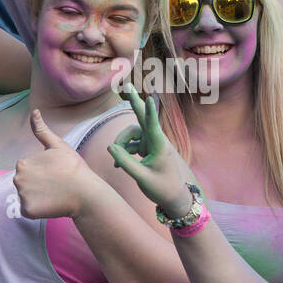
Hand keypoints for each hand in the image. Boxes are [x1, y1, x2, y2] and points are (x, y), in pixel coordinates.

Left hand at [13, 109, 101, 218]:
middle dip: (37, 184)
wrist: (85, 193)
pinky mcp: (27, 211)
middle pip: (25, 183)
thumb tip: (34, 110)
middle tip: (55, 184)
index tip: (55, 173)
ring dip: (38, 197)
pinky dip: (38, 210)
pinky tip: (51, 204)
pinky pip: (28, 210)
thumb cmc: (73, 167)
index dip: (42, 172)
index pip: (28, 169)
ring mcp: (22, 196)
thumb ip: (41, 130)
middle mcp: (17, 179)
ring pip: (27, 197)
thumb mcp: (58, 145)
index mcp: (22, 163)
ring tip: (54, 194)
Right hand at [105, 82, 194, 217]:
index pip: (152, 125)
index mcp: (159, 145)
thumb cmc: (161, 188)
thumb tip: (110, 147)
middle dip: (133, 101)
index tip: (149, 97)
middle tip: (127, 84)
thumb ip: (125, 162)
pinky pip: (131, 144)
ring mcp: (151, 143)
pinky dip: (123, 151)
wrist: (172, 198)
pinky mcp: (147, 148)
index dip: (149, 111)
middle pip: (141, 117)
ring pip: (131, 134)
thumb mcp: (141, 177)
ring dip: (121, 143)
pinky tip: (117, 165)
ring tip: (116, 159)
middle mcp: (156, 140)